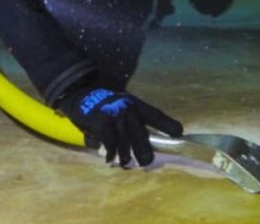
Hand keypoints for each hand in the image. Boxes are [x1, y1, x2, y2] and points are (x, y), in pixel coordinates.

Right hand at [60, 88, 182, 166]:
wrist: (79, 96)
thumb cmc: (103, 104)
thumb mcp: (120, 104)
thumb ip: (132, 119)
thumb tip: (144, 140)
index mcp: (134, 103)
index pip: (155, 114)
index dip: (167, 124)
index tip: (179, 132)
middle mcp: (128, 110)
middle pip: (141, 136)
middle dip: (145, 151)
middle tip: (147, 162)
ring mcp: (116, 118)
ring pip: (126, 144)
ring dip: (126, 157)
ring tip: (125, 164)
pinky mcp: (103, 126)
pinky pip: (111, 146)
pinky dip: (110, 154)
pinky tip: (110, 160)